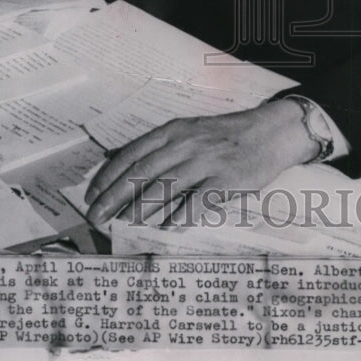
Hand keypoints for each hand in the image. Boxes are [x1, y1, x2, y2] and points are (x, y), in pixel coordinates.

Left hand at [84, 99, 317, 227]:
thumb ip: (157, 146)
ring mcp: (206, 161)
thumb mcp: (188, 131)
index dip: (108, 175)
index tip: (91, 195)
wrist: (269, 132)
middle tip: (96, 216)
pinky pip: (199, 200)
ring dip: (142, 206)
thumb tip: (117, 159)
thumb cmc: (225, 135)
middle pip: (143, 171)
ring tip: (124, 223)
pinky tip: (168, 229)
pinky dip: (182, 215)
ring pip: (167, 185)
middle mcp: (185, 144)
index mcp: (173, 131)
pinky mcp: (226, 178)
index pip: (132, 153)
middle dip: (115, 195)